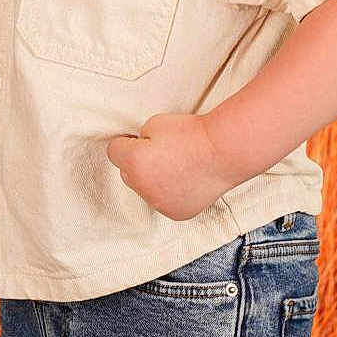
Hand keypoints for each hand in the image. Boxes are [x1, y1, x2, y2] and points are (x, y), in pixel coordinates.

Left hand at [105, 112, 236, 221]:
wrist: (223, 152)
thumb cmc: (190, 133)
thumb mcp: (154, 123)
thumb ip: (139, 139)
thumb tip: (137, 149)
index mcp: (134, 162)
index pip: (113, 152)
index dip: (126, 143)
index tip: (138, 139)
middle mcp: (143, 187)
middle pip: (127, 174)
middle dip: (138, 163)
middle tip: (160, 151)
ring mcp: (159, 204)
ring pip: (145, 190)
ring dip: (153, 180)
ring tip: (176, 166)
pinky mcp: (175, 214)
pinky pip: (163, 202)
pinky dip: (169, 193)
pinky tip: (184, 180)